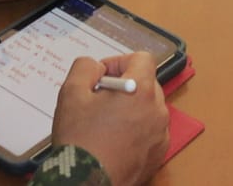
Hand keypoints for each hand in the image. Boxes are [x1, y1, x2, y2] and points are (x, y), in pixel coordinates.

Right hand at [52, 51, 169, 185]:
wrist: (85, 184)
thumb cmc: (80, 141)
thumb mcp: (71, 93)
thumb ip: (85, 67)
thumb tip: (97, 67)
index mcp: (141, 91)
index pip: (142, 59)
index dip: (119, 62)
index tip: (102, 77)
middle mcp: (158, 111)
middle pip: (147, 83)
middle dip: (124, 86)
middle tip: (99, 100)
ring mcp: (160, 135)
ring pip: (148, 109)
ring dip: (131, 109)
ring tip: (105, 123)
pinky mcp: (158, 155)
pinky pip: (150, 132)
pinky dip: (136, 131)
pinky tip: (114, 141)